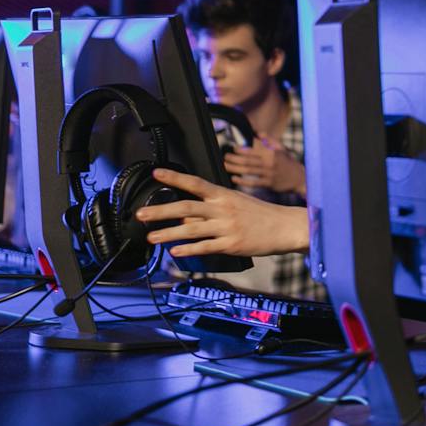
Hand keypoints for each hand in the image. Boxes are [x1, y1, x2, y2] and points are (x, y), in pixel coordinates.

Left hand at [137, 168, 309, 259]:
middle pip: (186, 208)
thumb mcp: (237, 202)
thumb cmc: (260, 214)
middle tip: (140, 214)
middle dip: (161, 211)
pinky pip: (205, 247)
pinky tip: (175, 251)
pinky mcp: (231, 244)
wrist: (285, 226)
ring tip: (151, 237)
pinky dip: (188, 249)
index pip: (195, 183)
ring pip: (191, 229)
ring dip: (168, 233)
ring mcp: (226, 227)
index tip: (156, 174)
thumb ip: (212, 207)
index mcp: (224, 194)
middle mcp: (223, 208)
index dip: (174, 178)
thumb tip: (186, 216)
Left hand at [223, 138, 306, 194]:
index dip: (240, 149)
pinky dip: (242, 181)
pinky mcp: (269, 184)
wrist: (300, 178)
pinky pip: (253, 182)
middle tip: (225, 156)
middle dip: (233, 158)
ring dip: (234, 168)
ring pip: (247, 171)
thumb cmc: (288, 163)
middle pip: (247, 160)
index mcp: (271, 152)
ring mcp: (268, 174)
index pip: (252, 150)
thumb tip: (258, 132)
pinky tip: (234, 178)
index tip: (232, 148)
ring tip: (225, 165)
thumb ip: (269, 140)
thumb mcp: (282, 148)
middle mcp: (269, 163)